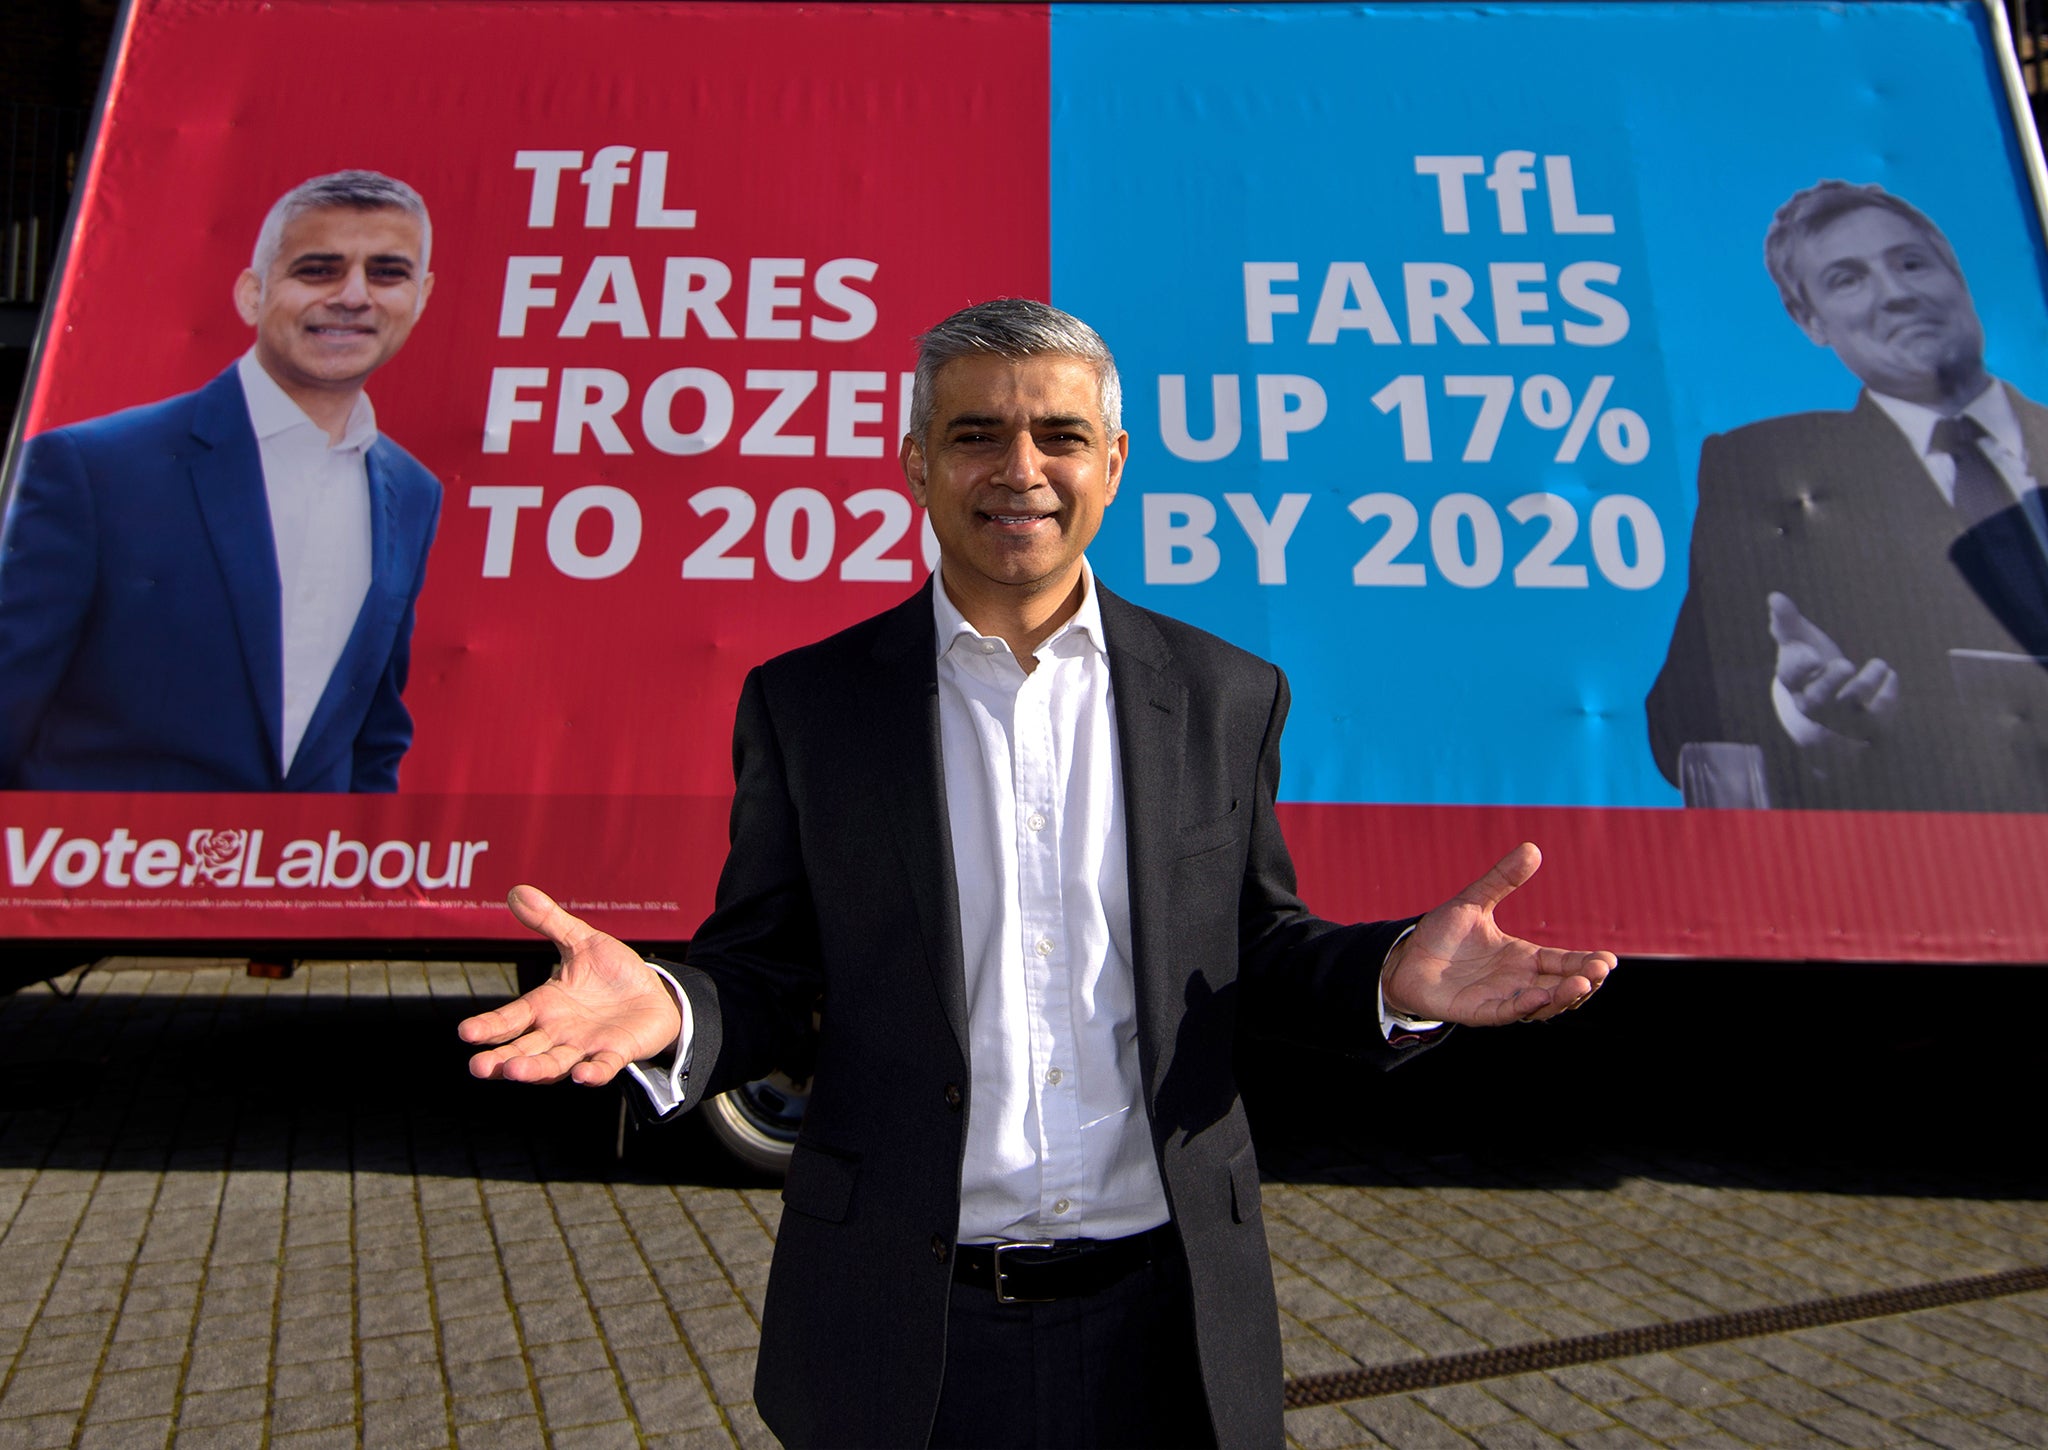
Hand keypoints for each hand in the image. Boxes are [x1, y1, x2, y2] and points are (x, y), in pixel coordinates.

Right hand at [458, 885, 683, 1085]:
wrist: (653, 994)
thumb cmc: (610, 973)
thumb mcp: (581, 942)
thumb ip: (549, 922)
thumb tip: (516, 891)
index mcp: (544, 1006)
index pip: (509, 1019)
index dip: (489, 1026)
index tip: (466, 1032)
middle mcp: (558, 1032)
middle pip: (525, 1049)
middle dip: (502, 1060)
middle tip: (478, 1068)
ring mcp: (585, 1046)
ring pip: (556, 1063)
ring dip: (536, 1069)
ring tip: (515, 1072)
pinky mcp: (616, 1053)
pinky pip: (602, 1067)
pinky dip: (592, 1073)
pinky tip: (582, 1076)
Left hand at [1381, 844, 1614, 1025]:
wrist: (1404, 957)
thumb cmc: (1442, 933)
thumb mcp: (1474, 901)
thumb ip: (1502, 879)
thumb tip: (1532, 848)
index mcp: (1523, 957)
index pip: (1563, 962)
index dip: (1586, 963)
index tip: (1609, 960)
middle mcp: (1517, 981)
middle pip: (1560, 986)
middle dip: (1583, 981)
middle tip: (1600, 971)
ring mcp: (1500, 998)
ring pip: (1541, 1004)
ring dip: (1561, 997)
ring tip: (1580, 984)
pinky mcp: (1478, 1012)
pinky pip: (1506, 1013)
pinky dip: (1524, 1007)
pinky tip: (1540, 996)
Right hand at [1770, 591, 1898, 742]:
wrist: (1830, 710)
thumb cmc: (1811, 667)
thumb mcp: (1799, 643)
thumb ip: (1787, 621)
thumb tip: (1774, 596)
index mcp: (1794, 683)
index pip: (1790, 677)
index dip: (1800, 667)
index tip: (1813, 655)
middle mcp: (1812, 704)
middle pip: (1817, 700)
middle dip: (1831, 682)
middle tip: (1846, 665)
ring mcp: (1839, 717)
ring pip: (1848, 708)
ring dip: (1865, 684)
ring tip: (1879, 664)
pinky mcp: (1864, 724)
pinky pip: (1875, 717)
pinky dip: (1887, 696)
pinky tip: (1892, 675)